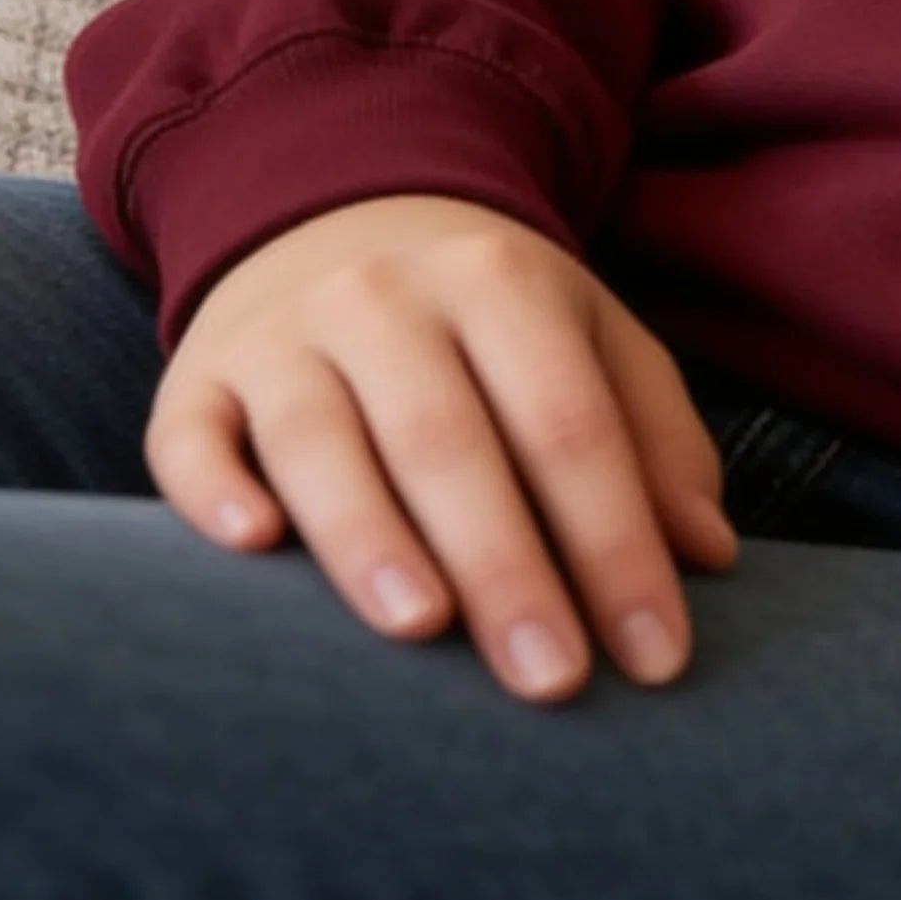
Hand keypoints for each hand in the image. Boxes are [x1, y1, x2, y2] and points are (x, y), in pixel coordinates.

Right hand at [150, 193, 739, 698]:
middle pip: (451, 439)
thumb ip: (654, 437)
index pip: (570, 423)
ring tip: (420, 628)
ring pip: (322, 438)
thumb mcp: (588, 339)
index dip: (618, 543)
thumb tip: (706, 557)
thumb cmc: (487, 324)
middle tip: (554, 680)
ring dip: (369, 534)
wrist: (334, 219)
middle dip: (507, 565)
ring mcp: (284, 335)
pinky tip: (250, 545)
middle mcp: (388, 298)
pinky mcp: (196, 380)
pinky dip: (215, 488)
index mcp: (502, 281)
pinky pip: (194, 436)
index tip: (657, 659)